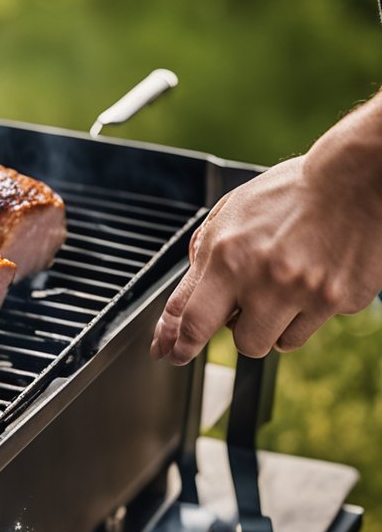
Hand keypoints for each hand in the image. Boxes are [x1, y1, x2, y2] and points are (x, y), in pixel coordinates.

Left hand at [151, 154, 381, 364]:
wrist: (358, 178)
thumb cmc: (290, 193)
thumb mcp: (230, 215)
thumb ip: (203, 260)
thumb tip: (179, 307)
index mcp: (228, 256)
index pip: (193, 320)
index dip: (179, 344)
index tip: (173, 353)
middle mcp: (266, 279)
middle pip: (241, 343)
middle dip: (238, 331)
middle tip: (246, 308)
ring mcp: (307, 293)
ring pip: (277, 343)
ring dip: (273, 326)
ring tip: (283, 289)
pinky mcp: (342, 299)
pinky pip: (313, 326)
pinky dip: (308, 312)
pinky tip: (312, 280)